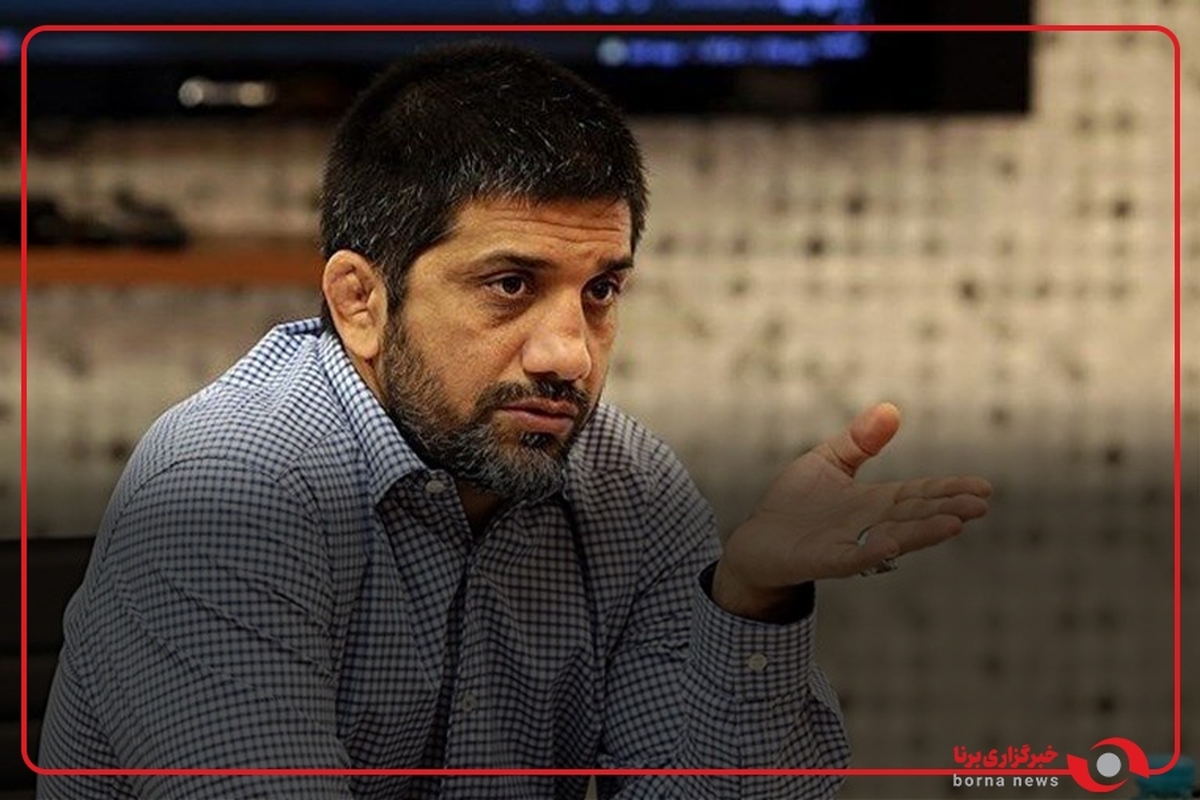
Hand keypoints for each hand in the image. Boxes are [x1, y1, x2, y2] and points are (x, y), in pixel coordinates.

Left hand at [712, 402, 990, 618]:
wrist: (757, 541)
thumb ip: (859, 440)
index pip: (919, 494)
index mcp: (875, 502)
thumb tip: (891, 409)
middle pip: (915, 515)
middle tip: (981, 504)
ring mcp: (852, 544)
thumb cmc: (793, 503)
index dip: (948, 490)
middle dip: (947, 508)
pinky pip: (855, 556)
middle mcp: (871, 524)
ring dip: (923, 532)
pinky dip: (874, 550)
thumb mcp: (828, 462)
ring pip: (894, 537)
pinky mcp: (828, 560)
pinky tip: (893, 542)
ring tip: (955, 523)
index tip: (983, 487)